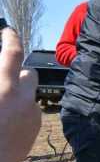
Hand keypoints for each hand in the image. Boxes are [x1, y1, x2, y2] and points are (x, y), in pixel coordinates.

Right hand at [0, 28, 40, 161]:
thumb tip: (4, 75)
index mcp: (3, 87)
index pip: (12, 52)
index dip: (10, 39)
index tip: (7, 32)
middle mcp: (22, 97)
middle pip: (28, 73)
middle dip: (16, 72)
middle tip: (2, 78)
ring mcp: (31, 114)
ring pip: (29, 95)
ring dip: (17, 94)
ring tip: (1, 105)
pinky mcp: (34, 129)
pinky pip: (30, 112)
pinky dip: (20, 112)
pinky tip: (5, 123)